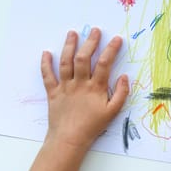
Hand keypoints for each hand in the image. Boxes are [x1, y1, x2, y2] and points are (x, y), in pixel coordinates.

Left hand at [41, 28, 128, 153]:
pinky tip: (46, 53)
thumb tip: (124, 76)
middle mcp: (79, 84)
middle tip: (95, 31)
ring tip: (72, 33)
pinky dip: (46, 64)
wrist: (70, 139)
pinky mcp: (53, 92)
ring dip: (69, 46)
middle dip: (90, 42)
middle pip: (84, 58)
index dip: (111, 49)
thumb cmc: (93, 126)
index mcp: (96, 88)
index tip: (117, 39)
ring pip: (66, 62)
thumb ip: (121, 93)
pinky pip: (48, 76)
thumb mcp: (113, 112)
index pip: (105, 63)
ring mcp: (65, 87)